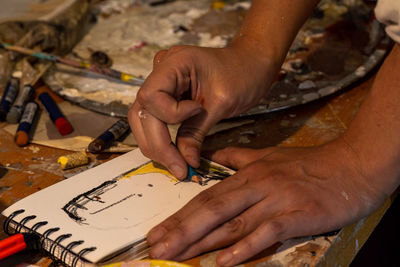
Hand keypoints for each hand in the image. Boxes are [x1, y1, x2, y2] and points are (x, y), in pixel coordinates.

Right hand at [128, 45, 277, 178]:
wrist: (252, 64)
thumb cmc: (243, 73)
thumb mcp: (222, 103)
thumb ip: (196, 132)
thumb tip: (184, 160)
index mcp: (174, 62)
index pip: (151, 96)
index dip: (169, 114)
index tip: (197, 113)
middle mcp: (162, 70)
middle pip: (142, 112)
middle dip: (158, 143)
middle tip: (179, 168)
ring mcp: (162, 83)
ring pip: (143, 119)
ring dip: (157, 145)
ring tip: (177, 164)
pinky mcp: (167, 95)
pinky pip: (155, 119)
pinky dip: (162, 139)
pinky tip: (174, 153)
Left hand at [146, 138, 390, 265]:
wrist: (350, 165)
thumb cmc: (309, 163)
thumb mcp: (269, 155)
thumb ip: (239, 157)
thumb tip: (215, 157)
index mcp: (248, 174)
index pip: (207, 197)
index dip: (180, 215)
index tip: (158, 231)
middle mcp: (256, 186)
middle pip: (212, 210)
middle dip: (181, 231)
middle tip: (155, 248)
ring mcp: (275, 200)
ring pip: (232, 223)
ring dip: (202, 242)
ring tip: (176, 256)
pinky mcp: (295, 215)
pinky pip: (266, 233)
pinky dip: (245, 248)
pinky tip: (224, 261)